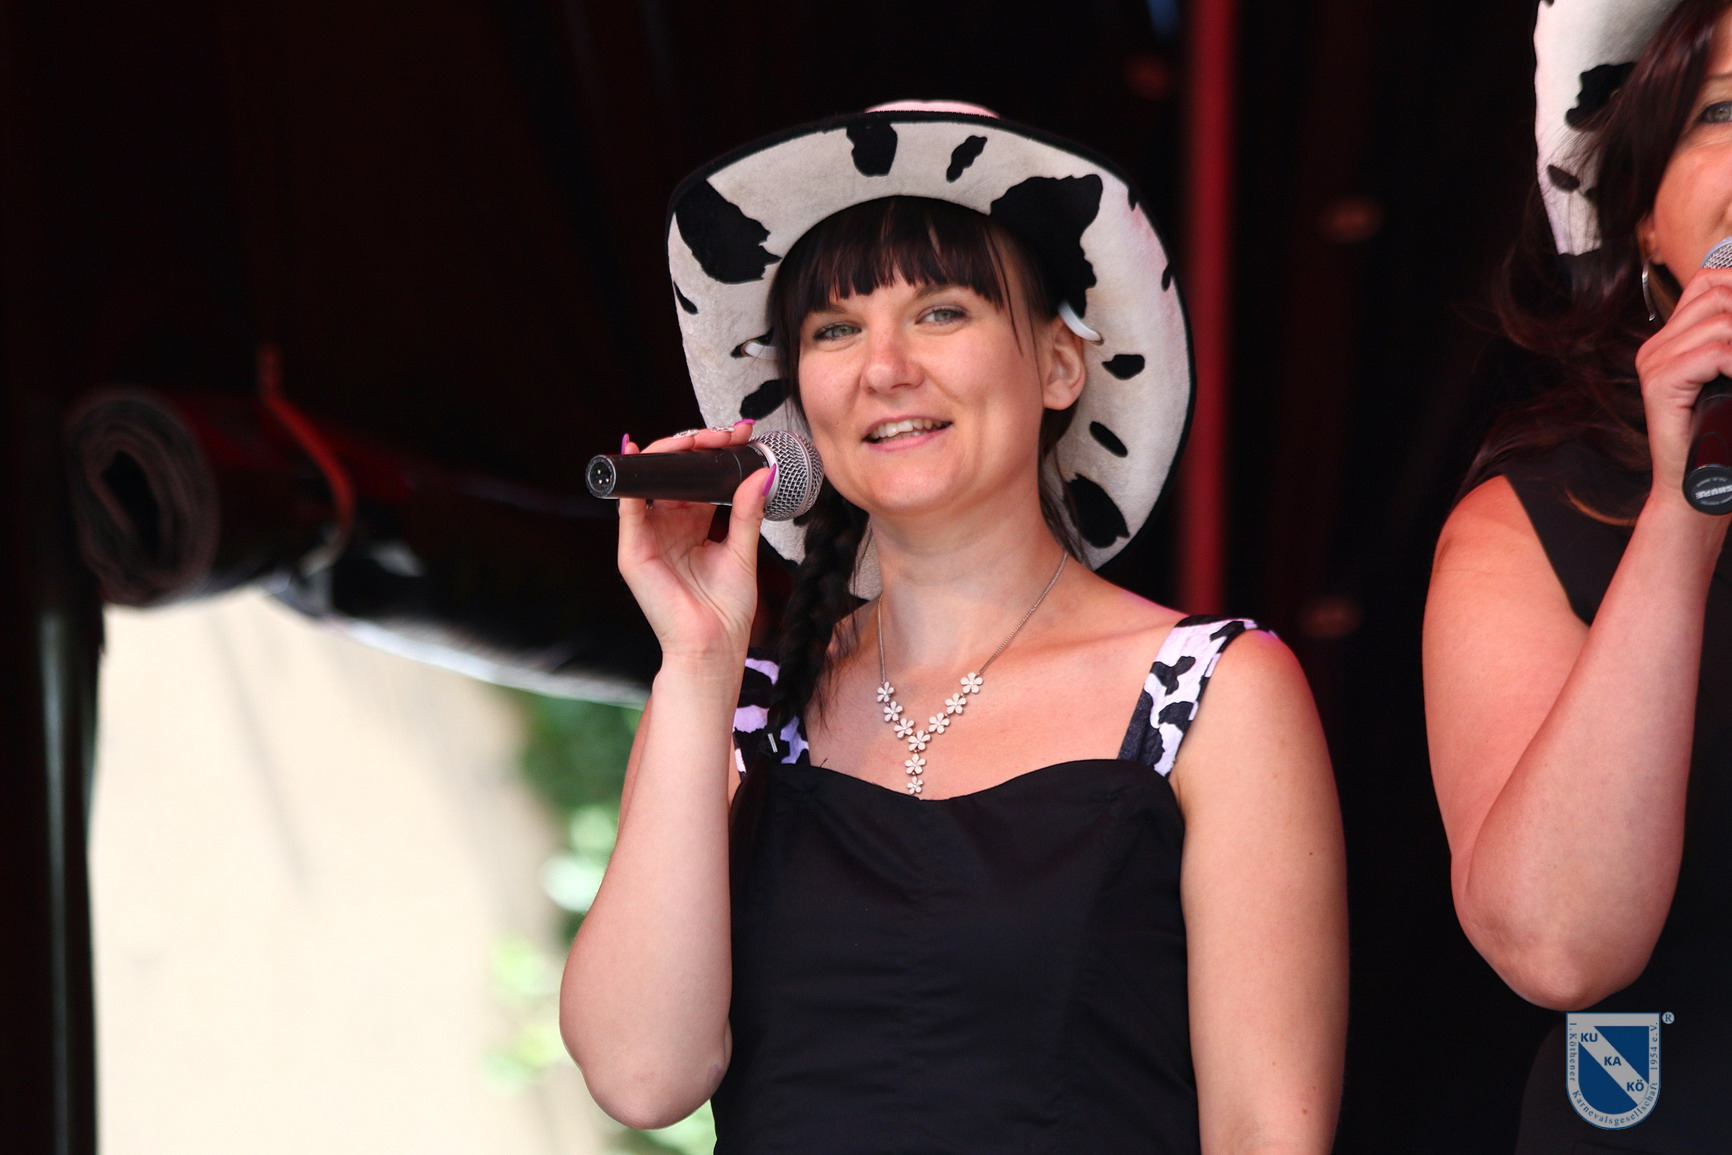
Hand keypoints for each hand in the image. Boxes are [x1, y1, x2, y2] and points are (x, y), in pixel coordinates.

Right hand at [615, 421, 771, 664]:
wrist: (713, 646)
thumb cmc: (727, 609)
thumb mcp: (743, 551)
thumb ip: (748, 511)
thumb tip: (762, 473)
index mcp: (693, 524)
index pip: (699, 477)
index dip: (717, 453)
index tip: (744, 434)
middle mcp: (667, 525)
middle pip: (673, 473)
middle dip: (697, 446)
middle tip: (724, 434)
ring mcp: (648, 536)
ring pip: (650, 482)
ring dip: (669, 454)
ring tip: (695, 440)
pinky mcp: (633, 552)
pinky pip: (628, 509)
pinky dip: (632, 481)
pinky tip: (641, 455)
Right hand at [1636, 267, 1731, 500]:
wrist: (1696, 488)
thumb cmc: (1722, 437)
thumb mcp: (1730, 377)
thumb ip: (1731, 348)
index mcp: (1673, 339)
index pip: (1711, 282)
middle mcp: (1657, 345)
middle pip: (1718, 293)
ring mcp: (1654, 363)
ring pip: (1721, 320)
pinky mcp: (1659, 384)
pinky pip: (1714, 353)